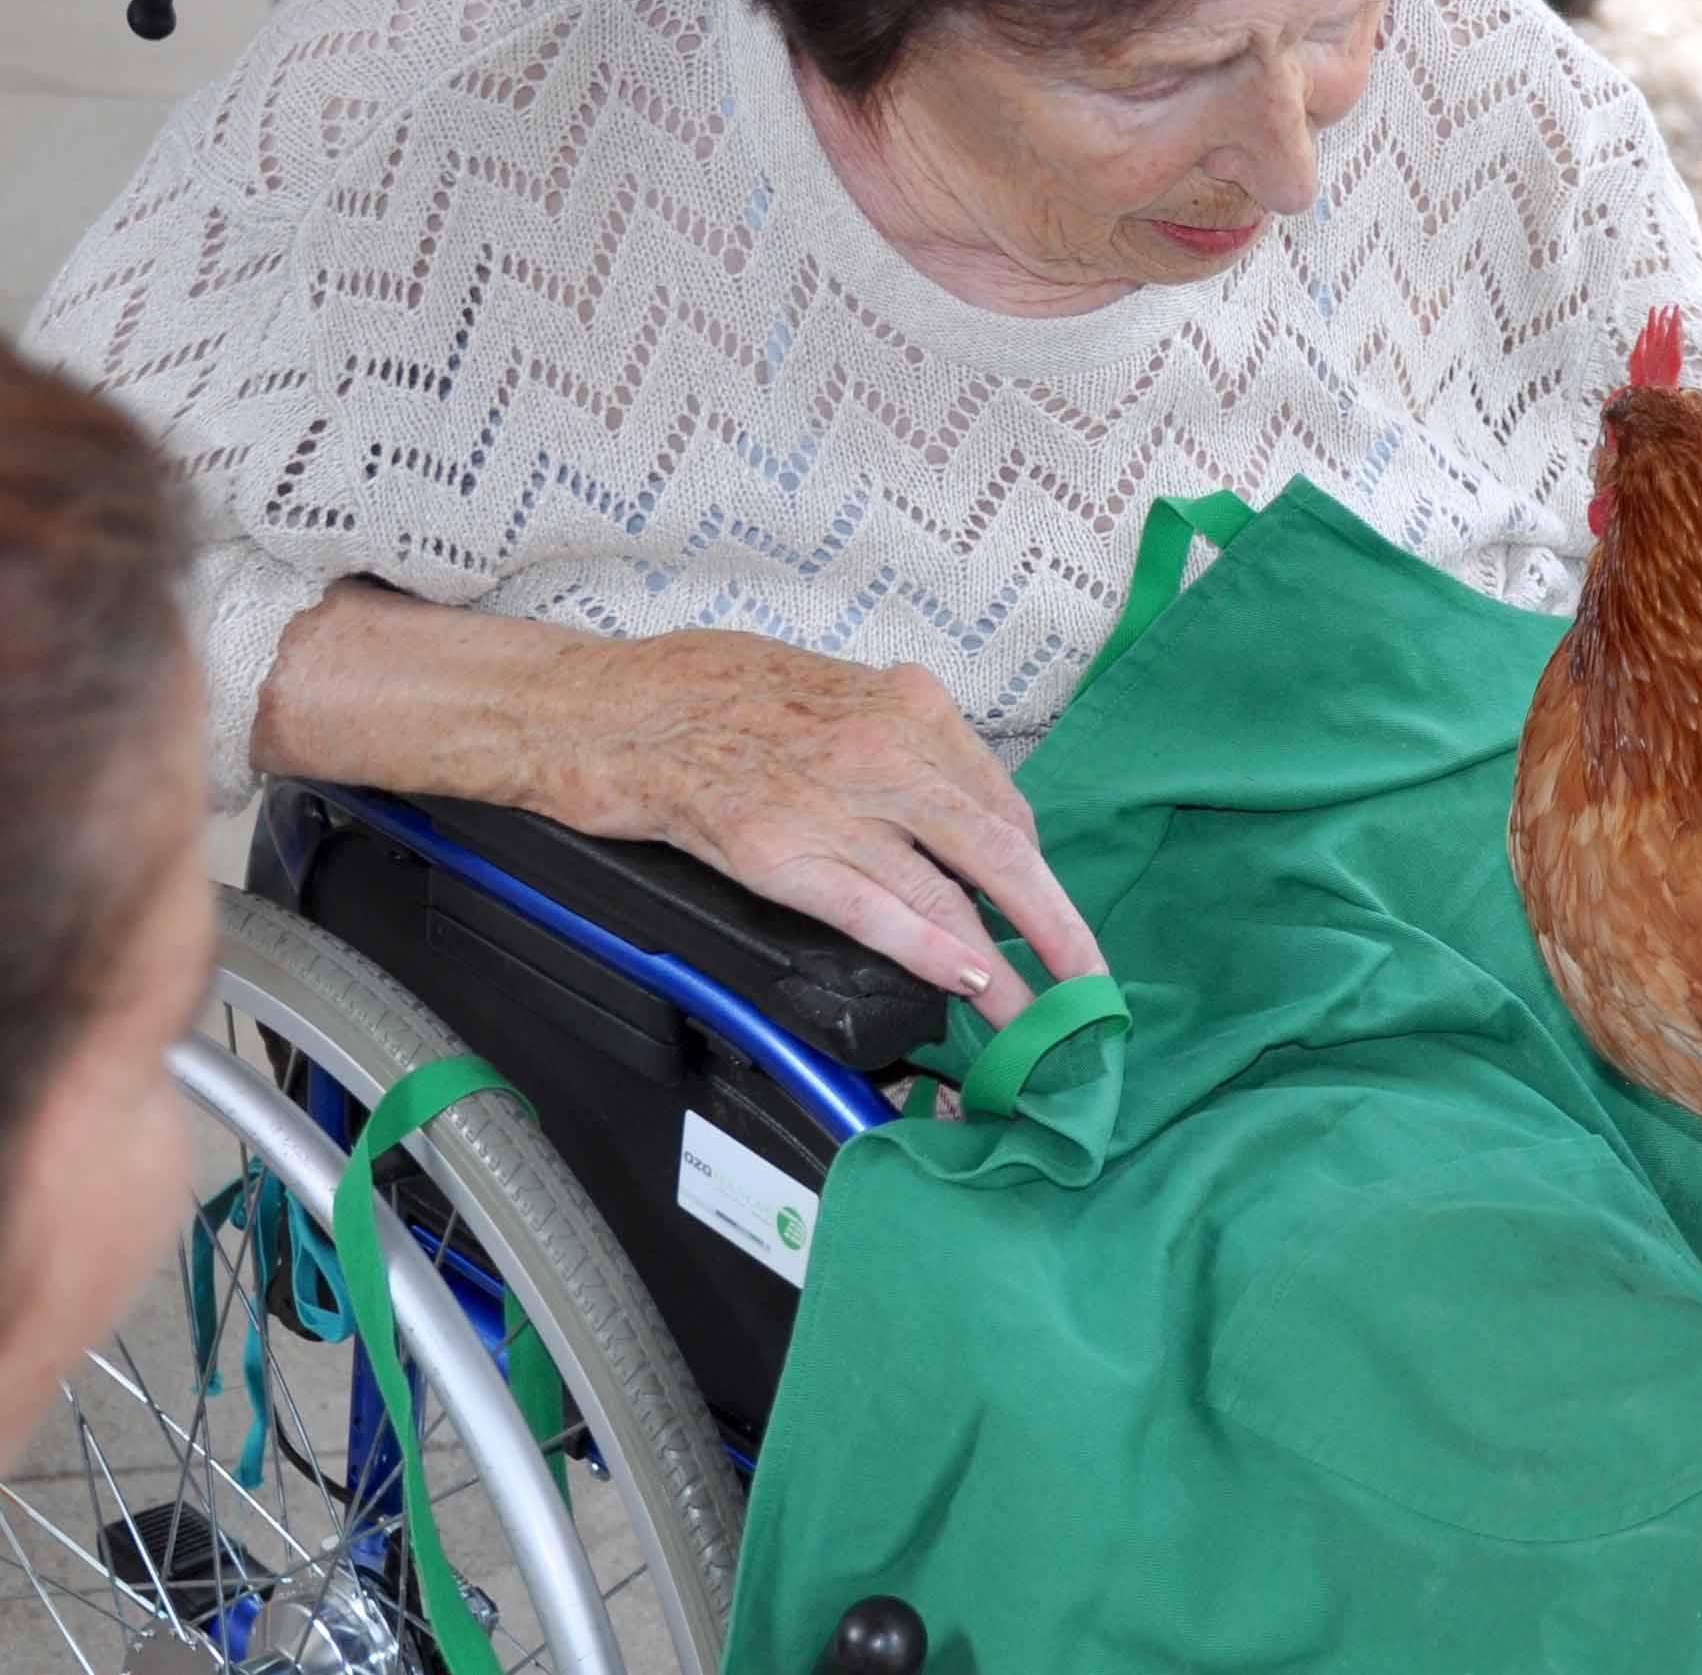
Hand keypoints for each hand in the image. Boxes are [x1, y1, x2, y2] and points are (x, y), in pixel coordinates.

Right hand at [520, 629, 1103, 1023]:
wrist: (599, 705)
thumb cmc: (705, 693)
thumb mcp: (832, 693)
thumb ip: (902, 748)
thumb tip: (959, 816)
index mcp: (906, 706)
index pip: (1001, 803)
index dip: (1034, 876)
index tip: (1056, 921)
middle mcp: (883, 749)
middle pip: (1001, 849)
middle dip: (1055, 926)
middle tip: (1091, 984)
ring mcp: (832, 799)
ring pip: (949, 891)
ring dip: (1004, 966)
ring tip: (1038, 1019)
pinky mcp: (776, 848)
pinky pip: (878, 907)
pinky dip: (932, 949)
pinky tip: (969, 982)